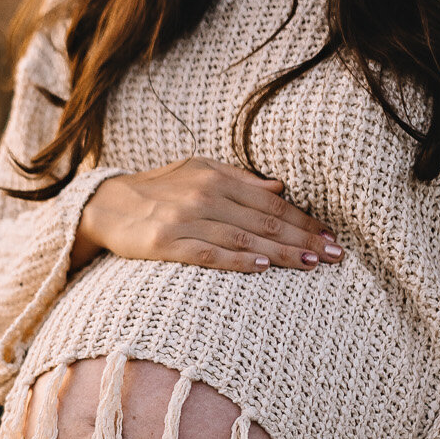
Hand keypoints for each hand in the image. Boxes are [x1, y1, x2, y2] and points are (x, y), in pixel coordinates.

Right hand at [70, 158, 344, 273]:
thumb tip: (280, 189)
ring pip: (243, 237)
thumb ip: (238, 179)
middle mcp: (203, 196)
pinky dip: (236, 259)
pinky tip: (261, 267)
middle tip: (335, 256)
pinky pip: (208, 253)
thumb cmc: (157, 189)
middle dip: (303, 239)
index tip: (330, 236)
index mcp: (215, 178)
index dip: (304, 220)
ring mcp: (184, 220)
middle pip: (264, 221)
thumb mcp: (196, 171)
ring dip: (281, 252)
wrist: (104, 205)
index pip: (271, 202)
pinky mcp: (165, 244)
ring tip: (311, 264)